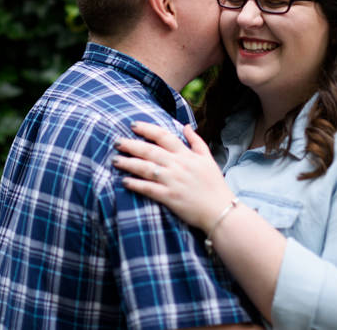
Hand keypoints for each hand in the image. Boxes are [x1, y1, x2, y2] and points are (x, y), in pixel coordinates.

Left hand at [113, 122, 234, 230]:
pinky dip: (136, 184)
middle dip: (131, 145)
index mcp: (186, 155)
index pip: (164, 136)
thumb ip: (196, 141)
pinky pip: (148, 189)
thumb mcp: (208, 158)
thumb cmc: (214, 184)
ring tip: (115, 160)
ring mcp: (173, 181)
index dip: (147, 129)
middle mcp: (178, 165)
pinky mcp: (170, 197)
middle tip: (116, 141)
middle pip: (150, 150)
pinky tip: (124, 181)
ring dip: (129, 163)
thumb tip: (185, 126)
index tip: (133, 125)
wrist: (221, 210)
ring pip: (146, 168)